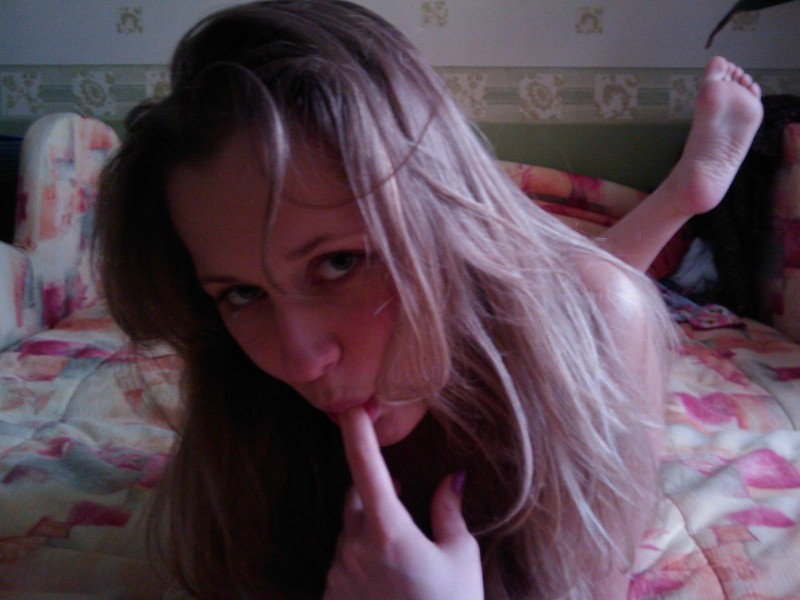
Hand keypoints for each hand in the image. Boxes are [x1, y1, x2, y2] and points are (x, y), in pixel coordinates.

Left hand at [323, 408, 482, 599]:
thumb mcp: (461, 558)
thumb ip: (449, 512)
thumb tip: (454, 479)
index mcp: (388, 531)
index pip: (365, 466)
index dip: (356, 431)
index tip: (351, 406)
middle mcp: (354, 549)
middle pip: (355, 501)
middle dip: (376, 496)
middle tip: (405, 509)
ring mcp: (338, 576)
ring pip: (349, 537)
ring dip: (370, 535)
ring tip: (403, 563)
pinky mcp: (331, 598)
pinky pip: (342, 569)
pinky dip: (362, 567)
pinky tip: (387, 586)